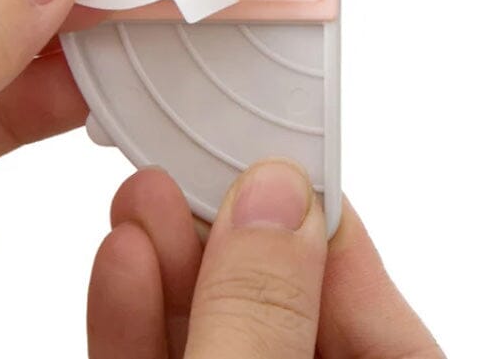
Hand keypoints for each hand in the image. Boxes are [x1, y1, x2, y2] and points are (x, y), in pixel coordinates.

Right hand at [88, 163, 444, 357]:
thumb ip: (261, 319)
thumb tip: (274, 199)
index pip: (373, 306)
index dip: (323, 226)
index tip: (275, 160)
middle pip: (282, 308)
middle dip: (226, 234)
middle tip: (191, 161)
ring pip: (213, 334)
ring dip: (170, 264)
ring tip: (143, 193)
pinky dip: (135, 320)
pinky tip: (121, 262)